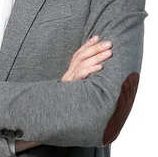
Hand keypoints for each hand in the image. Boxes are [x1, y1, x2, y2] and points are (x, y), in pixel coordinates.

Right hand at [15, 36, 112, 153]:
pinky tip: (100, 68)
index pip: (77, 55)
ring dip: (96, 57)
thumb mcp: (74, 92)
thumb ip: (81, 82)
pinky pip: (80, 78)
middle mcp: (67, 77)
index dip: (87, 45)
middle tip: (109, 42)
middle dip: (95, 48)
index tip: (97, 36)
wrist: (48, 120)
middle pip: (80, 57)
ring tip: (109, 52)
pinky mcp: (69, 90)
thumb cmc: (65, 108)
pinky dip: (90, 71)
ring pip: (81, 65)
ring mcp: (68, 83)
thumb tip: (97, 75)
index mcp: (69, 75)